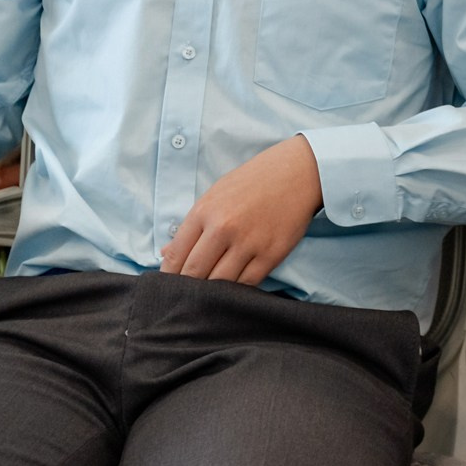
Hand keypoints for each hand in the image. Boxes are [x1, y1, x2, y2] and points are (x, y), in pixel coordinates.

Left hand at [160, 135, 323, 284]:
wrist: (299, 171)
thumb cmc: (254, 181)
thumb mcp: (215, 195)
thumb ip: (191, 226)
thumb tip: (166, 255)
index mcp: (204, 212)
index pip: (176, 256)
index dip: (169, 275)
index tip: (170, 283)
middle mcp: (224, 228)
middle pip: (194, 274)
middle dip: (187, 286)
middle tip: (188, 293)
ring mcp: (249, 243)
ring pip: (220, 283)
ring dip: (213, 291)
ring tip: (210, 292)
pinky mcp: (272, 254)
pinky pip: (247, 283)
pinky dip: (238, 288)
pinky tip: (235, 284)